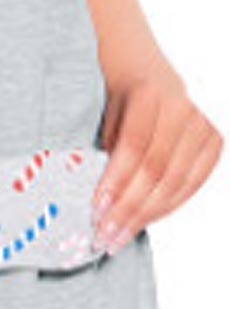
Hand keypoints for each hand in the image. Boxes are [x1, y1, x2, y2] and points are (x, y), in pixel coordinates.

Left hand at [92, 63, 223, 253]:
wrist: (146, 69)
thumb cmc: (120, 101)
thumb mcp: (105, 119)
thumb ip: (106, 155)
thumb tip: (98, 206)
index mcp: (150, 94)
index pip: (134, 146)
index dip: (115, 183)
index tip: (96, 212)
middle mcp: (182, 106)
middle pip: (156, 170)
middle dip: (127, 209)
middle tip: (105, 235)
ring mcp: (202, 123)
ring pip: (175, 182)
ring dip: (145, 216)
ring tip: (118, 238)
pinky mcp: (213, 140)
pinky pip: (192, 183)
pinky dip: (166, 208)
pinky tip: (143, 222)